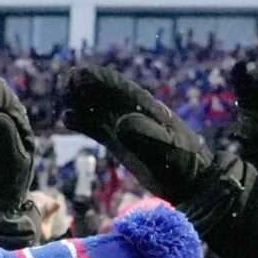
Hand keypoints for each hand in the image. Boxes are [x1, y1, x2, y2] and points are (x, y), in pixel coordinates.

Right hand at [60, 64, 214, 204]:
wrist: (191, 183)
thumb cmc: (183, 164)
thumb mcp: (166, 148)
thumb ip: (145, 135)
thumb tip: (120, 123)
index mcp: (149, 110)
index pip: (122, 90)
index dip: (103, 81)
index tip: (82, 73)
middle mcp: (136, 116)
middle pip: (108, 96)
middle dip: (89, 87)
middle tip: (69, 80)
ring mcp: (128, 130)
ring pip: (100, 111)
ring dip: (83, 103)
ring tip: (65, 95)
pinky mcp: (122, 145)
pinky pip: (98, 130)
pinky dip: (84, 123)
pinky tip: (68, 118)